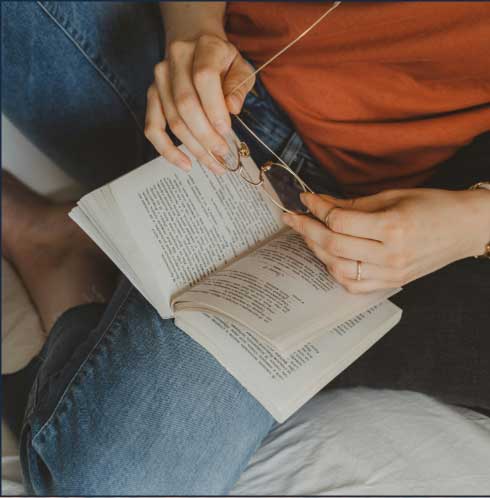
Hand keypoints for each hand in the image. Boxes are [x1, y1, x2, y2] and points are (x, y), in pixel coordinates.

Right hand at [144, 33, 254, 172]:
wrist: (194, 41)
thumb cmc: (222, 60)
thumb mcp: (241, 66)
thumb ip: (239, 86)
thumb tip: (232, 109)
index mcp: (203, 47)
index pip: (204, 78)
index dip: (215, 108)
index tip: (227, 131)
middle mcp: (176, 60)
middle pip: (186, 105)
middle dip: (206, 136)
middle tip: (223, 155)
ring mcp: (160, 79)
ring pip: (173, 121)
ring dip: (194, 148)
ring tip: (214, 164)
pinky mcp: (152, 95)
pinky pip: (153, 128)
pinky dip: (167, 150)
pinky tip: (185, 164)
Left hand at [282, 188, 489, 292]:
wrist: (465, 228)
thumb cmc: (432, 206)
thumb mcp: (392, 196)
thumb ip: (353, 204)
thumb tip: (320, 203)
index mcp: (392, 227)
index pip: (340, 220)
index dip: (316, 207)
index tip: (304, 198)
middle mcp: (390, 255)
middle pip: (333, 245)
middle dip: (306, 229)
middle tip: (291, 217)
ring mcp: (390, 273)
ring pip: (338, 268)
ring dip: (316, 250)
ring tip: (307, 234)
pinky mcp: (391, 284)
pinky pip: (353, 285)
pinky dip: (334, 271)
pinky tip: (327, 256)